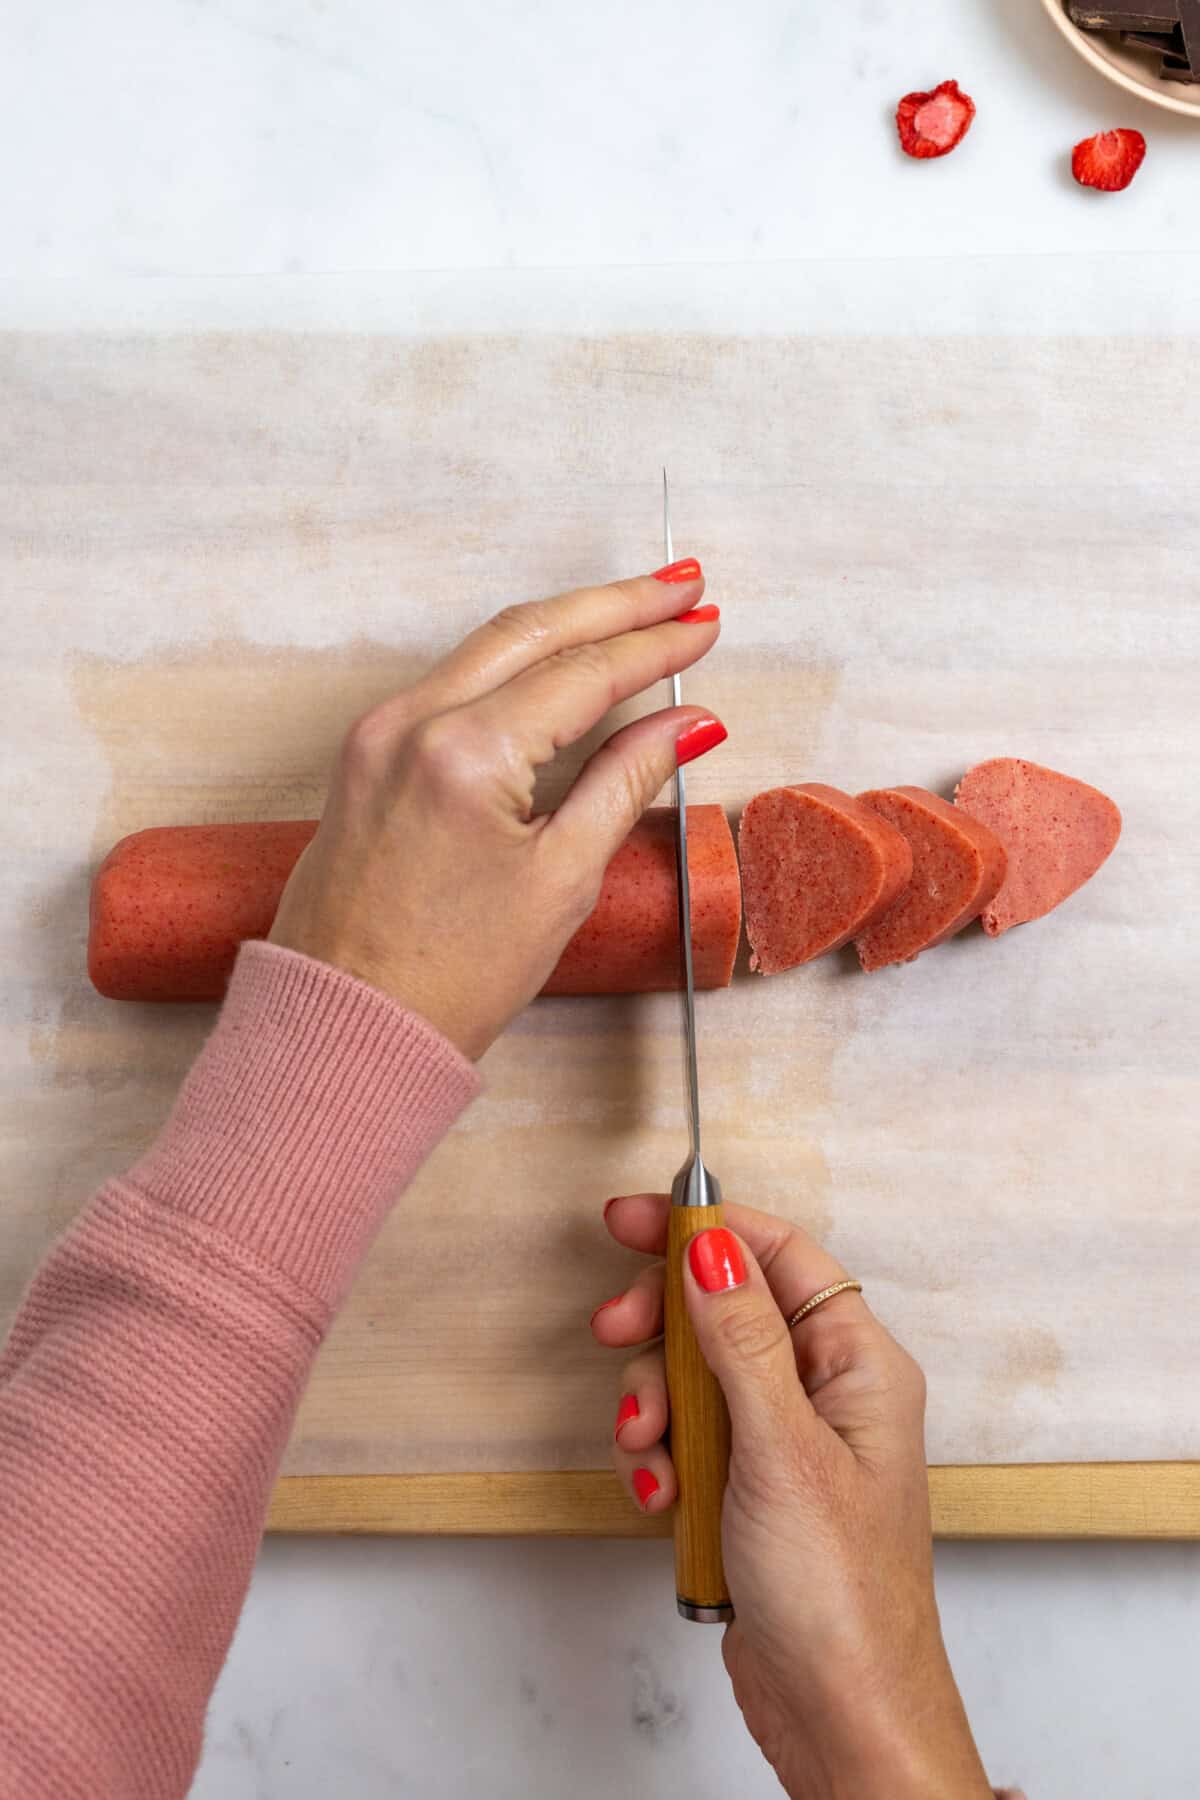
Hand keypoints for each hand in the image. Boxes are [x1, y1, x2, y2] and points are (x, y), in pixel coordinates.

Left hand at [269, 564, 722, 1056]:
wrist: (345, 1028)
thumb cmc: (444, 978)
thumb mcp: (562, 881)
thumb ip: (624, 782)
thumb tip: (684, 725)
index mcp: (462, 753)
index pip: (581, 672)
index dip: (654, 647)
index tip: (702, 627)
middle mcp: (410, 724)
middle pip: (532, 631)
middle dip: (616, 603)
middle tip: (683, 585)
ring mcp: (379, 734)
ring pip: (488, 647)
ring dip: (566, 622)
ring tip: (635, 607)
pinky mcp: (366, 754)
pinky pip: (453, 681)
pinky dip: (515, 662)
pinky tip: (560, 660)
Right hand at [593, 1196, 994, 1799]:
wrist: (840, 1717)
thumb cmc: (843, 1597)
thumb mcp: (782, 1450)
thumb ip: (743, 1339)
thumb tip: (714, 1246)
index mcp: (856, 1365)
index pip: (778, 1255)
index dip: (704, 1229)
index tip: (632, 1220)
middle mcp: (822, 1393)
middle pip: (722, 1309)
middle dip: (662, 1326)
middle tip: (617, 1333)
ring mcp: (782, 1442)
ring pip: (693, 1376)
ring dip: (653, 1405)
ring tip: (648, 1450)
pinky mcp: (746, 1490)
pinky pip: (685, 1441)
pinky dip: (660, 1459)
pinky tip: (658, 1495)